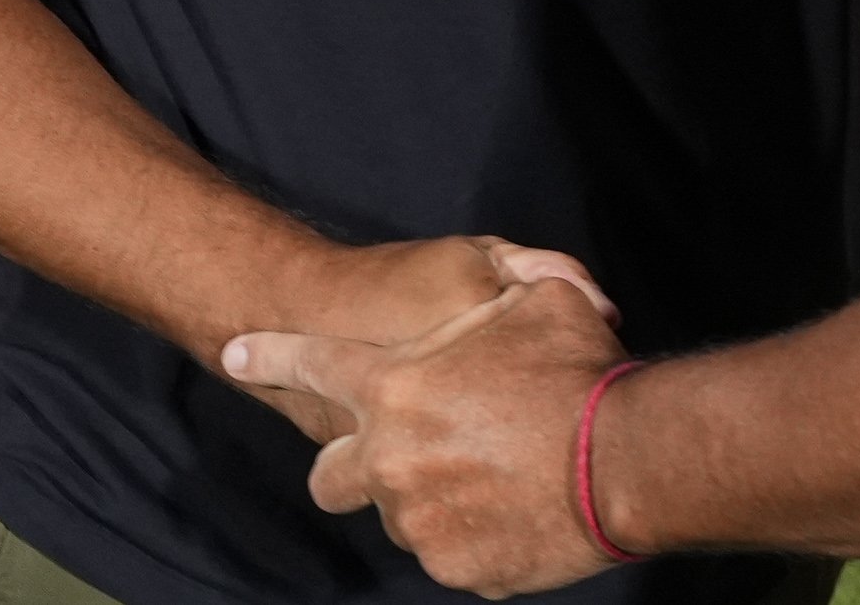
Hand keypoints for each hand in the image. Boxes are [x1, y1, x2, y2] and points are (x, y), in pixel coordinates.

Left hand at [227, 275, 629, 596]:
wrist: (624, 460)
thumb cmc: (579, 372)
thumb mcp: (539, 297)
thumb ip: (505, 291)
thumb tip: (511, 291)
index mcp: (395, 385)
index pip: (310, 363)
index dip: (269, 355)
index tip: (235, 354)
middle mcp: (388, 457)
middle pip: (328, 476)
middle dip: (349, 467)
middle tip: (397, 455)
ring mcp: (417, 520)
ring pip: (400, 516)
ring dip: (431, 498)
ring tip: (496, 477)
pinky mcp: (456, 568)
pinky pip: (452, 553)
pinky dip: (476, 535)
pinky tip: (519, 511)